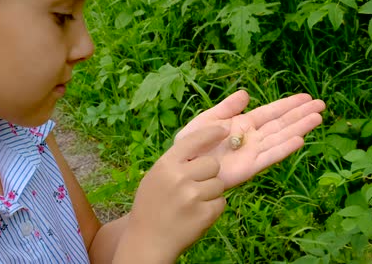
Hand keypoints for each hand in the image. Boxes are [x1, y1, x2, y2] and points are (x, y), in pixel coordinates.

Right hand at [120, 126, 227, 262]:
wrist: (147, 241)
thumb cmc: (151, 206)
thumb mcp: (155, 178)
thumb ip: (175, 163)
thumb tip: (202, 146)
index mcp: (165, 165)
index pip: (193, 140)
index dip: (211, 133)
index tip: (224, 130)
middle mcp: (179, 178)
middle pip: (213, 164)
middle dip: (209, 174)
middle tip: (195, 187)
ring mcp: (192, 197)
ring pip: (219, 184)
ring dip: (211, 193)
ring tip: (192, 204)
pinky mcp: (204, 214)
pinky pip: (221, 203)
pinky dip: (213, 209)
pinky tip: (196, 215)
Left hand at [175, 91, 324, 188]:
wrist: (183, 166)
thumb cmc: (192, 143)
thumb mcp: (208, 119)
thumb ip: (227, 108)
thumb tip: (246, 94)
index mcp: (242, 124)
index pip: (270, 112)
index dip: (288, 105)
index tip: (307, 97)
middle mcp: (253, 137)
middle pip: (281, 123)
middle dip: (301, 114)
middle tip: (321, 104)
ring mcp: (253, 152)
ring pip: (281, 138)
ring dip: (299, 128)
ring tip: (317, 118)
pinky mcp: (250, 167)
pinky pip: (270, 156)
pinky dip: (284, 148)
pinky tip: (300, 139)